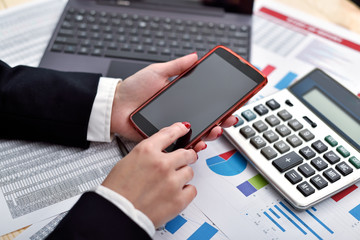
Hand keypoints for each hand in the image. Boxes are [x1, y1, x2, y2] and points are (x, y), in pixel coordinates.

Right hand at [102, 122, 197, 227]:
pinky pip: (192, 190)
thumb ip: (148, 153)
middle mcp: (162, 164)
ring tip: (170, 183)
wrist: (117, 214)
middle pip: (186, 153)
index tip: (184, 128)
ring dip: (183, 176)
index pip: (169, 133)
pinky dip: (185, 192)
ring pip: (189, 172)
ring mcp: (172, 182)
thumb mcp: (128, 161)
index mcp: (147, 151)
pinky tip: (175, 193)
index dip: (179, 129)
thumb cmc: (117, 191)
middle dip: (187, 156)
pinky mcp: (178, 199)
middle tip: (184, 160)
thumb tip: (161, 151)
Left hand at [110, 53, 237, 151]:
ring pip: (197, 134)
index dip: (220, 105)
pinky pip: (181, 145)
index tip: (232, 104)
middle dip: (220, 121)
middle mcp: (179, 114)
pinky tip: (199, 143)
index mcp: (180, 99)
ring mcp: (173, 128)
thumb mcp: (157, 72)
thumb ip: (177, 66)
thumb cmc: (133, 89)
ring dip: (210, 133)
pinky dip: (193, 146)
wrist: (115, 105)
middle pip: (206, 120)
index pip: (205, 103)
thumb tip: (195, 57)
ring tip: (216, 130)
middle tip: (228, 119)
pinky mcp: (164, 139)